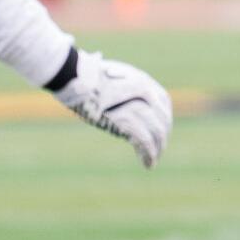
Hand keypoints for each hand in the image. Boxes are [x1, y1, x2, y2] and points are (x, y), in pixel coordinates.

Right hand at [51, 50, 172, 168]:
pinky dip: (149, 153)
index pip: (163, 101)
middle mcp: (145, 91)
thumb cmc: (85, 75)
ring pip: (157, 131)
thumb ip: (121, 87)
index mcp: (142, 79)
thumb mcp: (109, 77)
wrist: (74, 76)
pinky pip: (144, 140)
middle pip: (163, 118)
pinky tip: (148, 164)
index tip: (160, 131)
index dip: (164, 118)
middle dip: (162, 136)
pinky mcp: (126, 119)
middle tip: (159, 150)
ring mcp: (136, 105)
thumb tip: (123, 98)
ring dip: (158, 148)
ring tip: (154, 160)